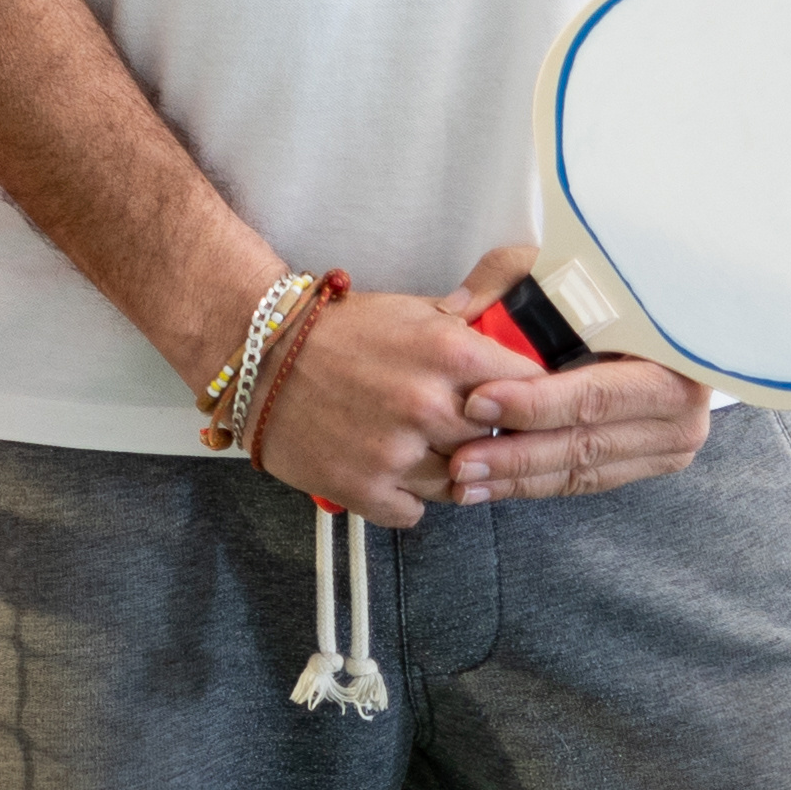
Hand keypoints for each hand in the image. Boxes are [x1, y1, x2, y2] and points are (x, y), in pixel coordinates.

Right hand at [248, 243, 714, 523]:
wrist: (259, 354)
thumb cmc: (338, 330)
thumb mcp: (413, 309)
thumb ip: (472, 311)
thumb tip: (520, 278)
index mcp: (450, 353)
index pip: (531, 390)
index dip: (526, 398)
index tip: (517, 404)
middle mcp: (429, 405)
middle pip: (497, 443)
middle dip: (484, 437)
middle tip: (460, 427)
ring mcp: (396, 452)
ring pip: (460, 484)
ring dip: (446, 470)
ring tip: (417, 446)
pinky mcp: (363, 488)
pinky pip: (415, 511)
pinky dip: (406, 496)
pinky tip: (389, 469)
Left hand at [425, 242, 715, 505]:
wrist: (666, 316)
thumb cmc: (614, 284)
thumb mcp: (569, 265)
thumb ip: (510, 277)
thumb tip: (457, 308)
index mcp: (671, 358)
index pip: (596, 393)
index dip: (537, 404)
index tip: (478, 402)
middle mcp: (679, 410)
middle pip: (587, 442)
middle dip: (518, 455)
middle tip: (460, 460)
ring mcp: (668, 443)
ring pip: (583, 471)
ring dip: (518, 479)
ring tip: (464, 481)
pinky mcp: (649, 463)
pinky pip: (586, 480)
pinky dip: (534, 484)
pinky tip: (489, 486)